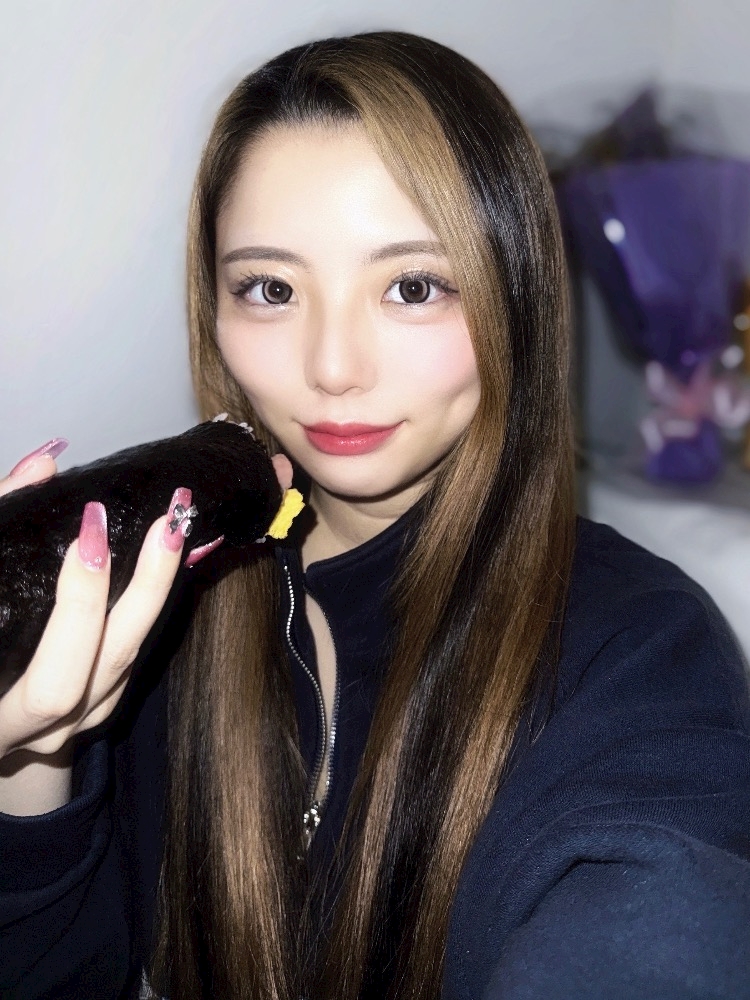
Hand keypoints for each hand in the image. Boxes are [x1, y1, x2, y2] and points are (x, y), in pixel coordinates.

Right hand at [0, 443, 293, 814]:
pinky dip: (148, 604)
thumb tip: (44, 464)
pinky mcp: (93, 711)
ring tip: (176, 525)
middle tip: (167, 522)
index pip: (53, 679)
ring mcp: (70, 728)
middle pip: (111, 665)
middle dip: (142, 590)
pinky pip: (131, 657)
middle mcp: (37, 732)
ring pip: (127, 663)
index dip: (78, 604)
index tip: (94, 530)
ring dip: (157, 591)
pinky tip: (168, 554)